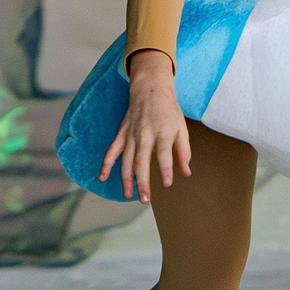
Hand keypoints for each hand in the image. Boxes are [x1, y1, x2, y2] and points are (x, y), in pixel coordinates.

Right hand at [99, 50, 190, 202]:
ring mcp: (131, 135)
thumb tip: (186, 173)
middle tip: (145, 200)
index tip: (167, 184)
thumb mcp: (182, 128)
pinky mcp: (121, 134)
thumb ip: (183, 152)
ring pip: (126, 160)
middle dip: (143, 182)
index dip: (166, 170)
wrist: (150, 89)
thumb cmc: (169, 111)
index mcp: (162, 133)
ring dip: (126, 179)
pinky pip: (112, 151)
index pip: (164, 155)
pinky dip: (106, 164)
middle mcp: (145, 135)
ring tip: (128, 195)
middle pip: (142, 162)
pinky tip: (103, 177)